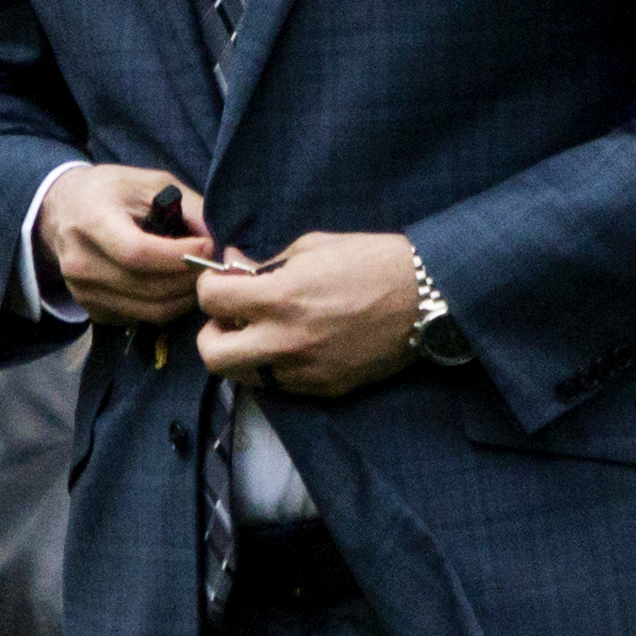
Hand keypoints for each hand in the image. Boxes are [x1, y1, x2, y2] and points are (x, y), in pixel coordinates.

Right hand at [36, 166, 209, 325]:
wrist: (63, 211)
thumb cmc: (112, 192)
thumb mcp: (150, 183)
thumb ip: (188, 207)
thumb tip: (218, 242)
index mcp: (92, 220)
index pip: (138, 253)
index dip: (178, 256)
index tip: (206, 247)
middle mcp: (81, 261)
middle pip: (147, 287)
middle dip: (190, 280)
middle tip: (212, 266)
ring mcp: (83, 291)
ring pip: (148, 310)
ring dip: (183, 298)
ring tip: (199, 277)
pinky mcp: (91, 310)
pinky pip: (139, 318)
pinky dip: (165, 307)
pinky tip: (174, 287)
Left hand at [194, 232, 419, 398]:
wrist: (424, 298)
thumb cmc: (371, 260)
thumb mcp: (313, 247)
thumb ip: (266, 264)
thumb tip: (232, 267)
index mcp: (280, 296)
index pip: (211, 301)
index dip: (210, 289)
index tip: (223, 284)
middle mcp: (285, 340)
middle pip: (212, 355)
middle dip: (212, 334)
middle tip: (231, 320)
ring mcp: (303, 370)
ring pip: (242, 377)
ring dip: (241, 354)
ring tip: (260, 334)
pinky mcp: (322, 388)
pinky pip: (279, 385)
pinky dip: (274, 367)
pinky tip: (293, 345)